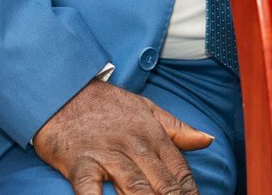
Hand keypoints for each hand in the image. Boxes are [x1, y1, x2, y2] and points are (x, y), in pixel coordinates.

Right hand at [34, 79, 213, 194]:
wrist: (63, 88)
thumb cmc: (106, 105)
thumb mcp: (146, 108)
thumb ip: (177, 129)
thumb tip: (208, 139)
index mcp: (152, 134)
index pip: (179, 171)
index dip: (190, 193)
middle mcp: (133, 145)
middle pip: (163, 185)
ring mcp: (107, 155)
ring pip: (135, 188)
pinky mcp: (80, 162)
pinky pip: (90, 188)